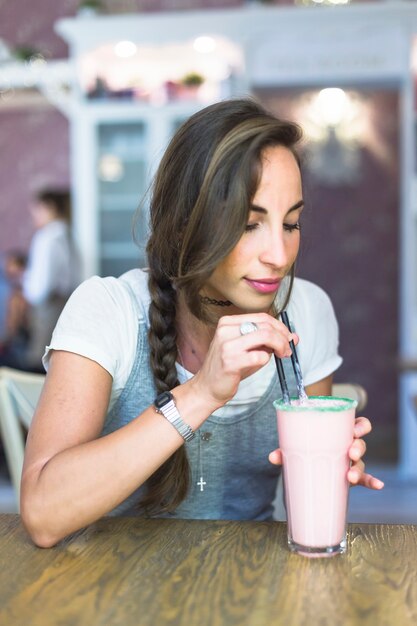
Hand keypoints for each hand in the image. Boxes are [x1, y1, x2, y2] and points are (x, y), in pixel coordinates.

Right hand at [192, 312, 297, 409]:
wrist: (207, 387)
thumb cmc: (227, 367)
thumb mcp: (246, 348)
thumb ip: (266, 340)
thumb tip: (292, 337)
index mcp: (228, 323)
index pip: (262, 317)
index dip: (280, 326)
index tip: (287, 337)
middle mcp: (226, 330)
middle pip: (265, 326)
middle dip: (283, 337)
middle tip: (287, 348)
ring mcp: (227, 346)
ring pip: (265, 336)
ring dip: (280, 346)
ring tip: (282, 354)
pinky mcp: (230, 362)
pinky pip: (259, 356)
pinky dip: (266, 359)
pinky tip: (262, 363)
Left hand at [269, 415, 384, 489]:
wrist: (307, 462)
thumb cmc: (306, 447)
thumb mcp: (297, 445)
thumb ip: (286, 449)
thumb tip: (273, 456)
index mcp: (339, 431)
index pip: (358, 424)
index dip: (360, 426)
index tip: (354, 430)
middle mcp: (348, 445)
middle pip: (360, 443)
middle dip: (358, 447)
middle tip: (350, 452)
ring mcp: (350, 462)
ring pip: (360, 462)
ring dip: (358, 468)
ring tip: (350, 475)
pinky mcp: (349, 477)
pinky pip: (364, 479)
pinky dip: (371, 481)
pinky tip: (378, 485)